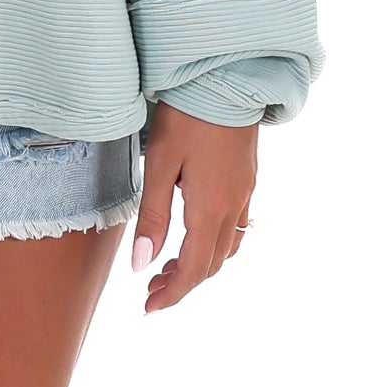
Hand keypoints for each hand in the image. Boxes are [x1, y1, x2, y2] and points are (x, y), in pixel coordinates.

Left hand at [131, 102, 256, 313]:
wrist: (226, 77)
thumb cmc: (186, 114)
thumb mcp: (159, 163)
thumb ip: (152, 217)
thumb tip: (141, 266)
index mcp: (209, 208)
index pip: (194, 269)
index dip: (172, 294)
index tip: (148, 308)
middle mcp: (233, 206)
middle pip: (212, 263)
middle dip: (182, 283)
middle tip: (150, 288)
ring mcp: (244, 192)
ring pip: (226, 247)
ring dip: (200, 265)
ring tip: (168, 266)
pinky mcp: (247, 178)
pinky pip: (236, 226)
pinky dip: (214, 243)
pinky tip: (195, 234)